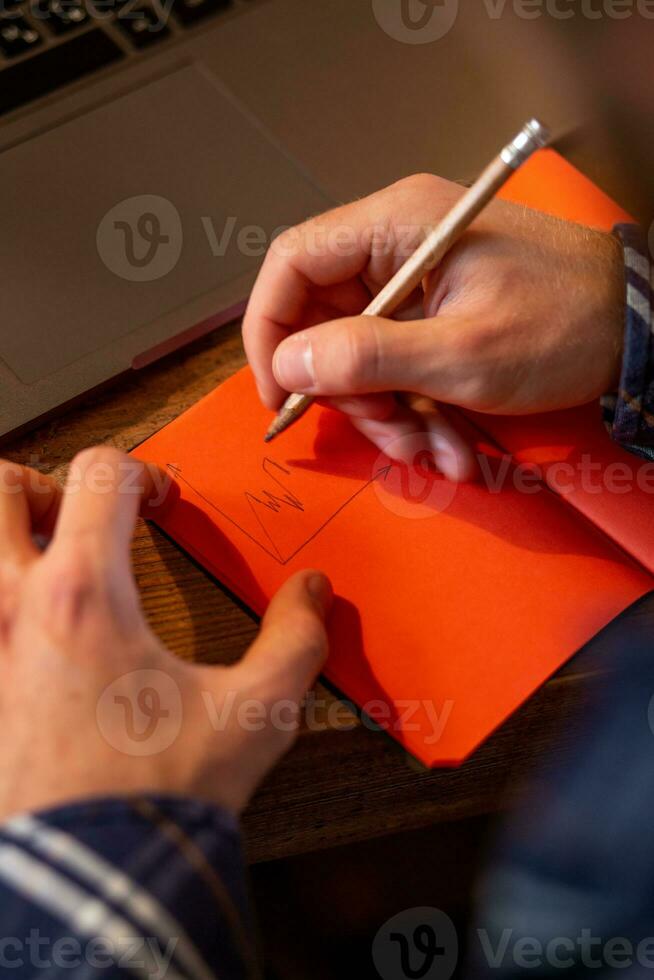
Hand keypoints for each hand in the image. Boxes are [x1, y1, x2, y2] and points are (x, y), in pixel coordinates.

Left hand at [0, 448, 330, 820]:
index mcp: (85, 595)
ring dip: (5, 535)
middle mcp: (13, 608)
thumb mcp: (253, 715)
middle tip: (78, 515)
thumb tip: (312, 593)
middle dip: (41, 485)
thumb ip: (294, 642)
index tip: (160, 502)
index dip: (141, 471)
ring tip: (45, 562)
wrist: (88, 884)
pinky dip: (0, 600)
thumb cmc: (156, 800)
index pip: (99, 474)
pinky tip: (35, 636)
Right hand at [243, 174, 624, 480]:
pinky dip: (419, 411)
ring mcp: (419, 281)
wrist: (640, 329)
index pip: (292, 264)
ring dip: (392, 416)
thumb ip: (367, 357)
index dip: (271, 330)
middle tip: (391, 439)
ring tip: (441, 456)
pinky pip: (401, 365)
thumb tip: (288, 364)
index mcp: (395, 226)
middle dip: (354, 394)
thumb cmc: (560, 327)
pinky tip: (455, 448)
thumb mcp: (462, 355)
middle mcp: (398, 245)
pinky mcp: (439, 313)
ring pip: (363, 355)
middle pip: (326, 320)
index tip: (279, 395)